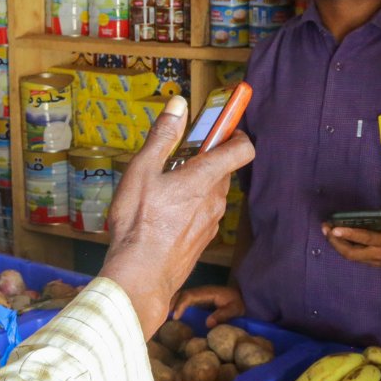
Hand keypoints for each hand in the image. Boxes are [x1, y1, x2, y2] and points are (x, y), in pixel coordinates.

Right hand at [100, 96, 254, 339]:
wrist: (140, 276)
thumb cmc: (138, 223)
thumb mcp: (141, 171)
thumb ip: (162, 137)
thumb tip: (178, 104)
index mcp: (204, 178)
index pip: (242, 149)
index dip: (236, 133)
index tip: (221, 126)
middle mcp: (215, 200)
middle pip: (223, 170)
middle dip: (205, 158)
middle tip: (176, 157)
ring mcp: (211, 223)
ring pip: (211, 193)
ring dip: (195, 184)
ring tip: (163, 188)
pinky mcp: (202, 241)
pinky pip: (202, 214)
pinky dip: (189, 207)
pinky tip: (162, 214)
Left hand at [322, 192, 380, 267]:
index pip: (366, 239)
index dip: (350, 234)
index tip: (335, 228)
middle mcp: (380, 255)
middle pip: (352, 253)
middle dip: (337, 242)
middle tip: (326, 228)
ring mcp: (376, 261)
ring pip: (352, 256)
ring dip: (338, 245)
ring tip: (327, 231)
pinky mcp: (374, 263)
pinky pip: (356, 257)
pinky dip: (345, 248)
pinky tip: (337, 238)